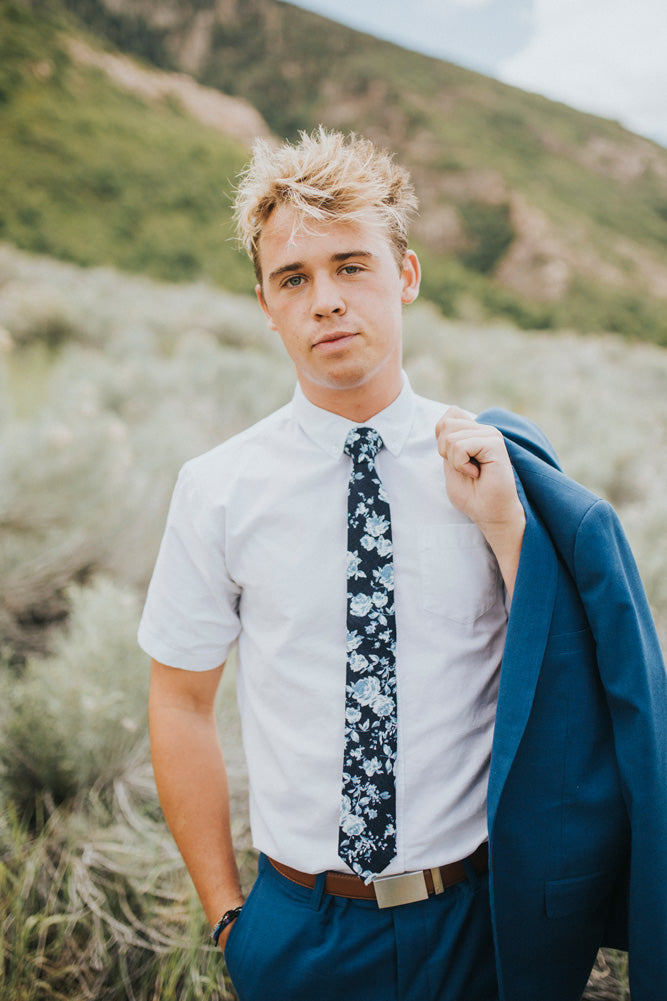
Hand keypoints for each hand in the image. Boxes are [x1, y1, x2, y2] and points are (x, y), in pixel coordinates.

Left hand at [435, 406, 524, 595]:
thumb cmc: (474, 496)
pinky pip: (460, 446)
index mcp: (474, 434)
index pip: (448, 417)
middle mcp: (484, 431)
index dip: (442, 440)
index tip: (456, 463)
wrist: (493, 515)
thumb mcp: (450, 465)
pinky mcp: (495, 443)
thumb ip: (448, 441)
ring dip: (454, 461)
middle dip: (446, 452)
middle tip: (465, 469)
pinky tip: (477, 474)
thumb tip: (450, 413)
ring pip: (450, 436)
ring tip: (472, 473)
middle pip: (445, 425)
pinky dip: (461, 464)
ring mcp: (491, 435)